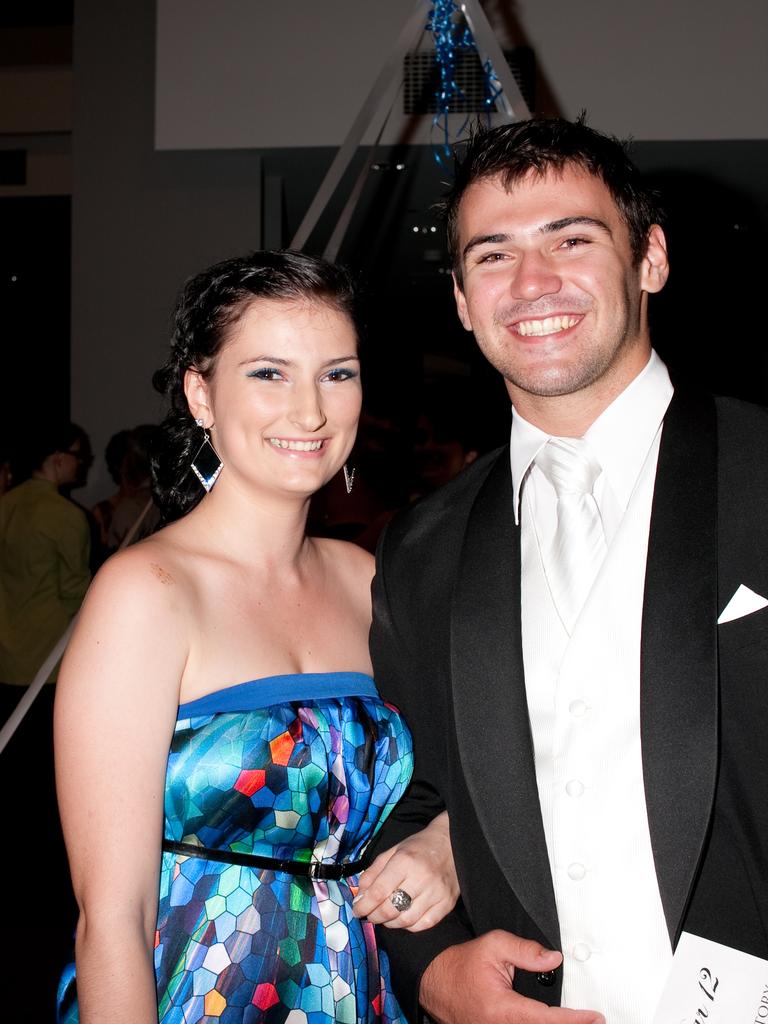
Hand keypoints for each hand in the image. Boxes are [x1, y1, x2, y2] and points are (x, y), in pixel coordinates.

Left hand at [352, 812, 457, 930]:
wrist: (452, 843)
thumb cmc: (418, 847)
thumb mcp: (392, 852)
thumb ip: (373, 873)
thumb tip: (360, 898)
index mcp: (404, 861)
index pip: (378, 892)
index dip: (363, 905)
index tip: (357, 910)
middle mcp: (421, 877)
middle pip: (390, 909)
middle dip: (374, 916)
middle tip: (370, 914)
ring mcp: (436, 892)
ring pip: (405, 920)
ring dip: (390, 923)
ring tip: (385, 916)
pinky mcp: (447, 903)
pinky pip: (423, 924)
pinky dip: (409, 926)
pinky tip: (403, 918)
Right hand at [420, 930, 604, 1023]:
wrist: (435, 981)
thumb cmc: (461, 964)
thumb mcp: (493, 946)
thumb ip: (525, 950)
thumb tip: (554, 959)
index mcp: (501, 1009)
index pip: (546, 1018)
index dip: (574, 1019)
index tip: (594, 1017)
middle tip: (593, 1020)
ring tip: (578, 1020)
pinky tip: (553, 1021)